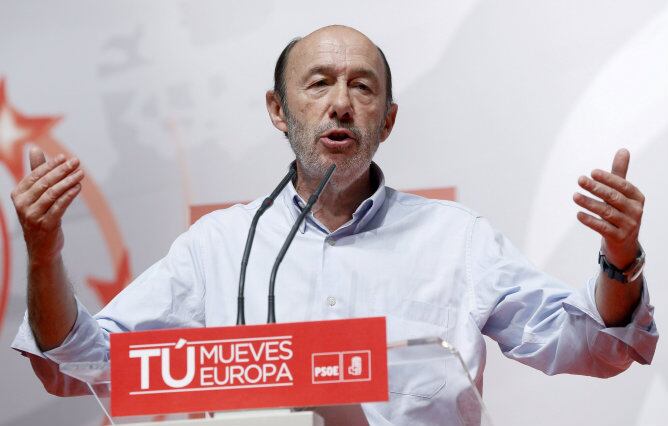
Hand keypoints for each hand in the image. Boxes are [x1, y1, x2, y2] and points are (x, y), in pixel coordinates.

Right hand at [10, 148, 83, 264]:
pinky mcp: (45, 225)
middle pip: (45, 183)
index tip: (65, 157)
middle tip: (76, 162)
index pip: (36, 175)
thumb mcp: (36, 195)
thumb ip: (36, 172)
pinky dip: (69, 196)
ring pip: (52, 194)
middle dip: (62, 171)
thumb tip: (34, 148)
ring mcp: (33, 216)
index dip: (51, 165)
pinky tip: (78, 187)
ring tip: (81, 173)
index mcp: (18, 194)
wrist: (41, 247)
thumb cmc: (40, 216)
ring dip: (68, 181)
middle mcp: (22, 205)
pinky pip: (59, 207)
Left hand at [573, 148, 643, 268]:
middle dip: (596, 188)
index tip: (592, 172)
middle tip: (580, 180)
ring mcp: (629, 226)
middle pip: (614, 198)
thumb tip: (623, 150)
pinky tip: (579, 214)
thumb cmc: (621, 212)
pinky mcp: (619, 238)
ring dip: (589, 203)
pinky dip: (590, 220)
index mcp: (637, 197)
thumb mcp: (622, 194)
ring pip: (607, 212)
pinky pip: (603, 228)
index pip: (623, 185)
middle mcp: (636, 211)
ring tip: (575, 196)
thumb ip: (619, 173)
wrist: (624, 244)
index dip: (608, 178)